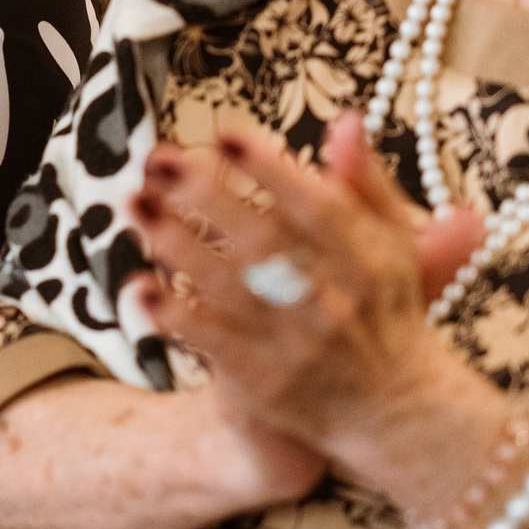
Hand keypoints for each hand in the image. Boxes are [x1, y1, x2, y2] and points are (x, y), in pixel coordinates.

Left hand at [124, 113, 483, 454]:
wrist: (393, 410)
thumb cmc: (386, 308)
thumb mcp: (393, 242)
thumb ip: (365, 182)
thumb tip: (347, 119)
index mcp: (367, 259)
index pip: (317, 206)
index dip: (271, 169)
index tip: (224, 135)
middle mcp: (333, 301)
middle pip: (264, 242)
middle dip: (207, 195)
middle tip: (158, 160)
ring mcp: (297, 345)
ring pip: (228, 289)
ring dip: (176, 243)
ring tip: (136, 204)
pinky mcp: (265, 383)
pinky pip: (211, 344)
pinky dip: (175, 315)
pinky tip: (139, 286)